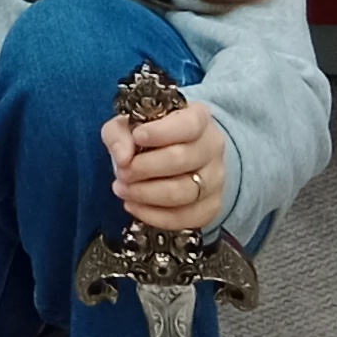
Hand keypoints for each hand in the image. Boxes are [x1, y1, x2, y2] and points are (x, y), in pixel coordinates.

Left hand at [105, 98, 230, 237]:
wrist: (177, 155)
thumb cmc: (151, 136)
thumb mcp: (129, 124)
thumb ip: (120, 133)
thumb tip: (123, 156)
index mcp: (199, 118)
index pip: (189, 125)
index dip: (161, 132)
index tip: (137, 137)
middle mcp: (213, 147)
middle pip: (181, 160)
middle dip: (144, 168)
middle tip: (122, 171)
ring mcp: (215, 179)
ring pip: (183, 193)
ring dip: (145, 194)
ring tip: (122, 189)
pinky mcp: (211, 207)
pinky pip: (184, 218)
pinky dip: (153, 215)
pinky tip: (133, 205)